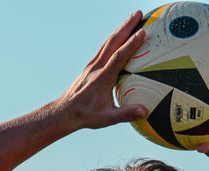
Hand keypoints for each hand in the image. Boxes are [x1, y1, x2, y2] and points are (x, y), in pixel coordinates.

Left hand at [56, 12, 148, 130]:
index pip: (119, 56)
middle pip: (113, 42)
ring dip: (120, 29)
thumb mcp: (106, 118)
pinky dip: (113, 39)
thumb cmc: (85, 115)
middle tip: (139, 14)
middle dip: (126, 26)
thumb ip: (125, 114)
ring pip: (107, 42)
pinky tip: (118, 36)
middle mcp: (97, 67)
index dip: (131, 44)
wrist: (64, 112)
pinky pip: (103, 48)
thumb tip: (143, 111)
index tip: (142, 32)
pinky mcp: (90, 66)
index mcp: (103, 78)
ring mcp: (92, 65)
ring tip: (131, 19)